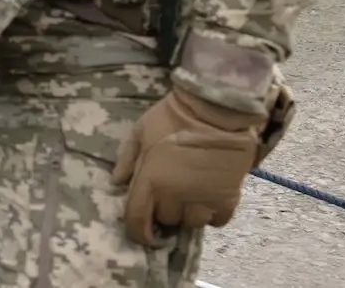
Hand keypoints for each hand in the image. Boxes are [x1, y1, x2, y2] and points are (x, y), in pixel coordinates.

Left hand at [112, 88, 262, 246]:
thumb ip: (127, 159)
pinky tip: (209, 197)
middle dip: (165, 209)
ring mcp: (202, 200)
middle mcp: (175, 196)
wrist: (215, 110)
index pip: (137, 221)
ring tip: (190, 194)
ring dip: (189, 212)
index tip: (144, 233)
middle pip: (166, 219)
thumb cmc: (172, 117)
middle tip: (170, 191)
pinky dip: (211, 213)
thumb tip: (116, 183)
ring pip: (192, 223)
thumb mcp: (140, 131)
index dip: (138, 233)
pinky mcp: (228, 200)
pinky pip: (216, 221)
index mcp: (150, 181)